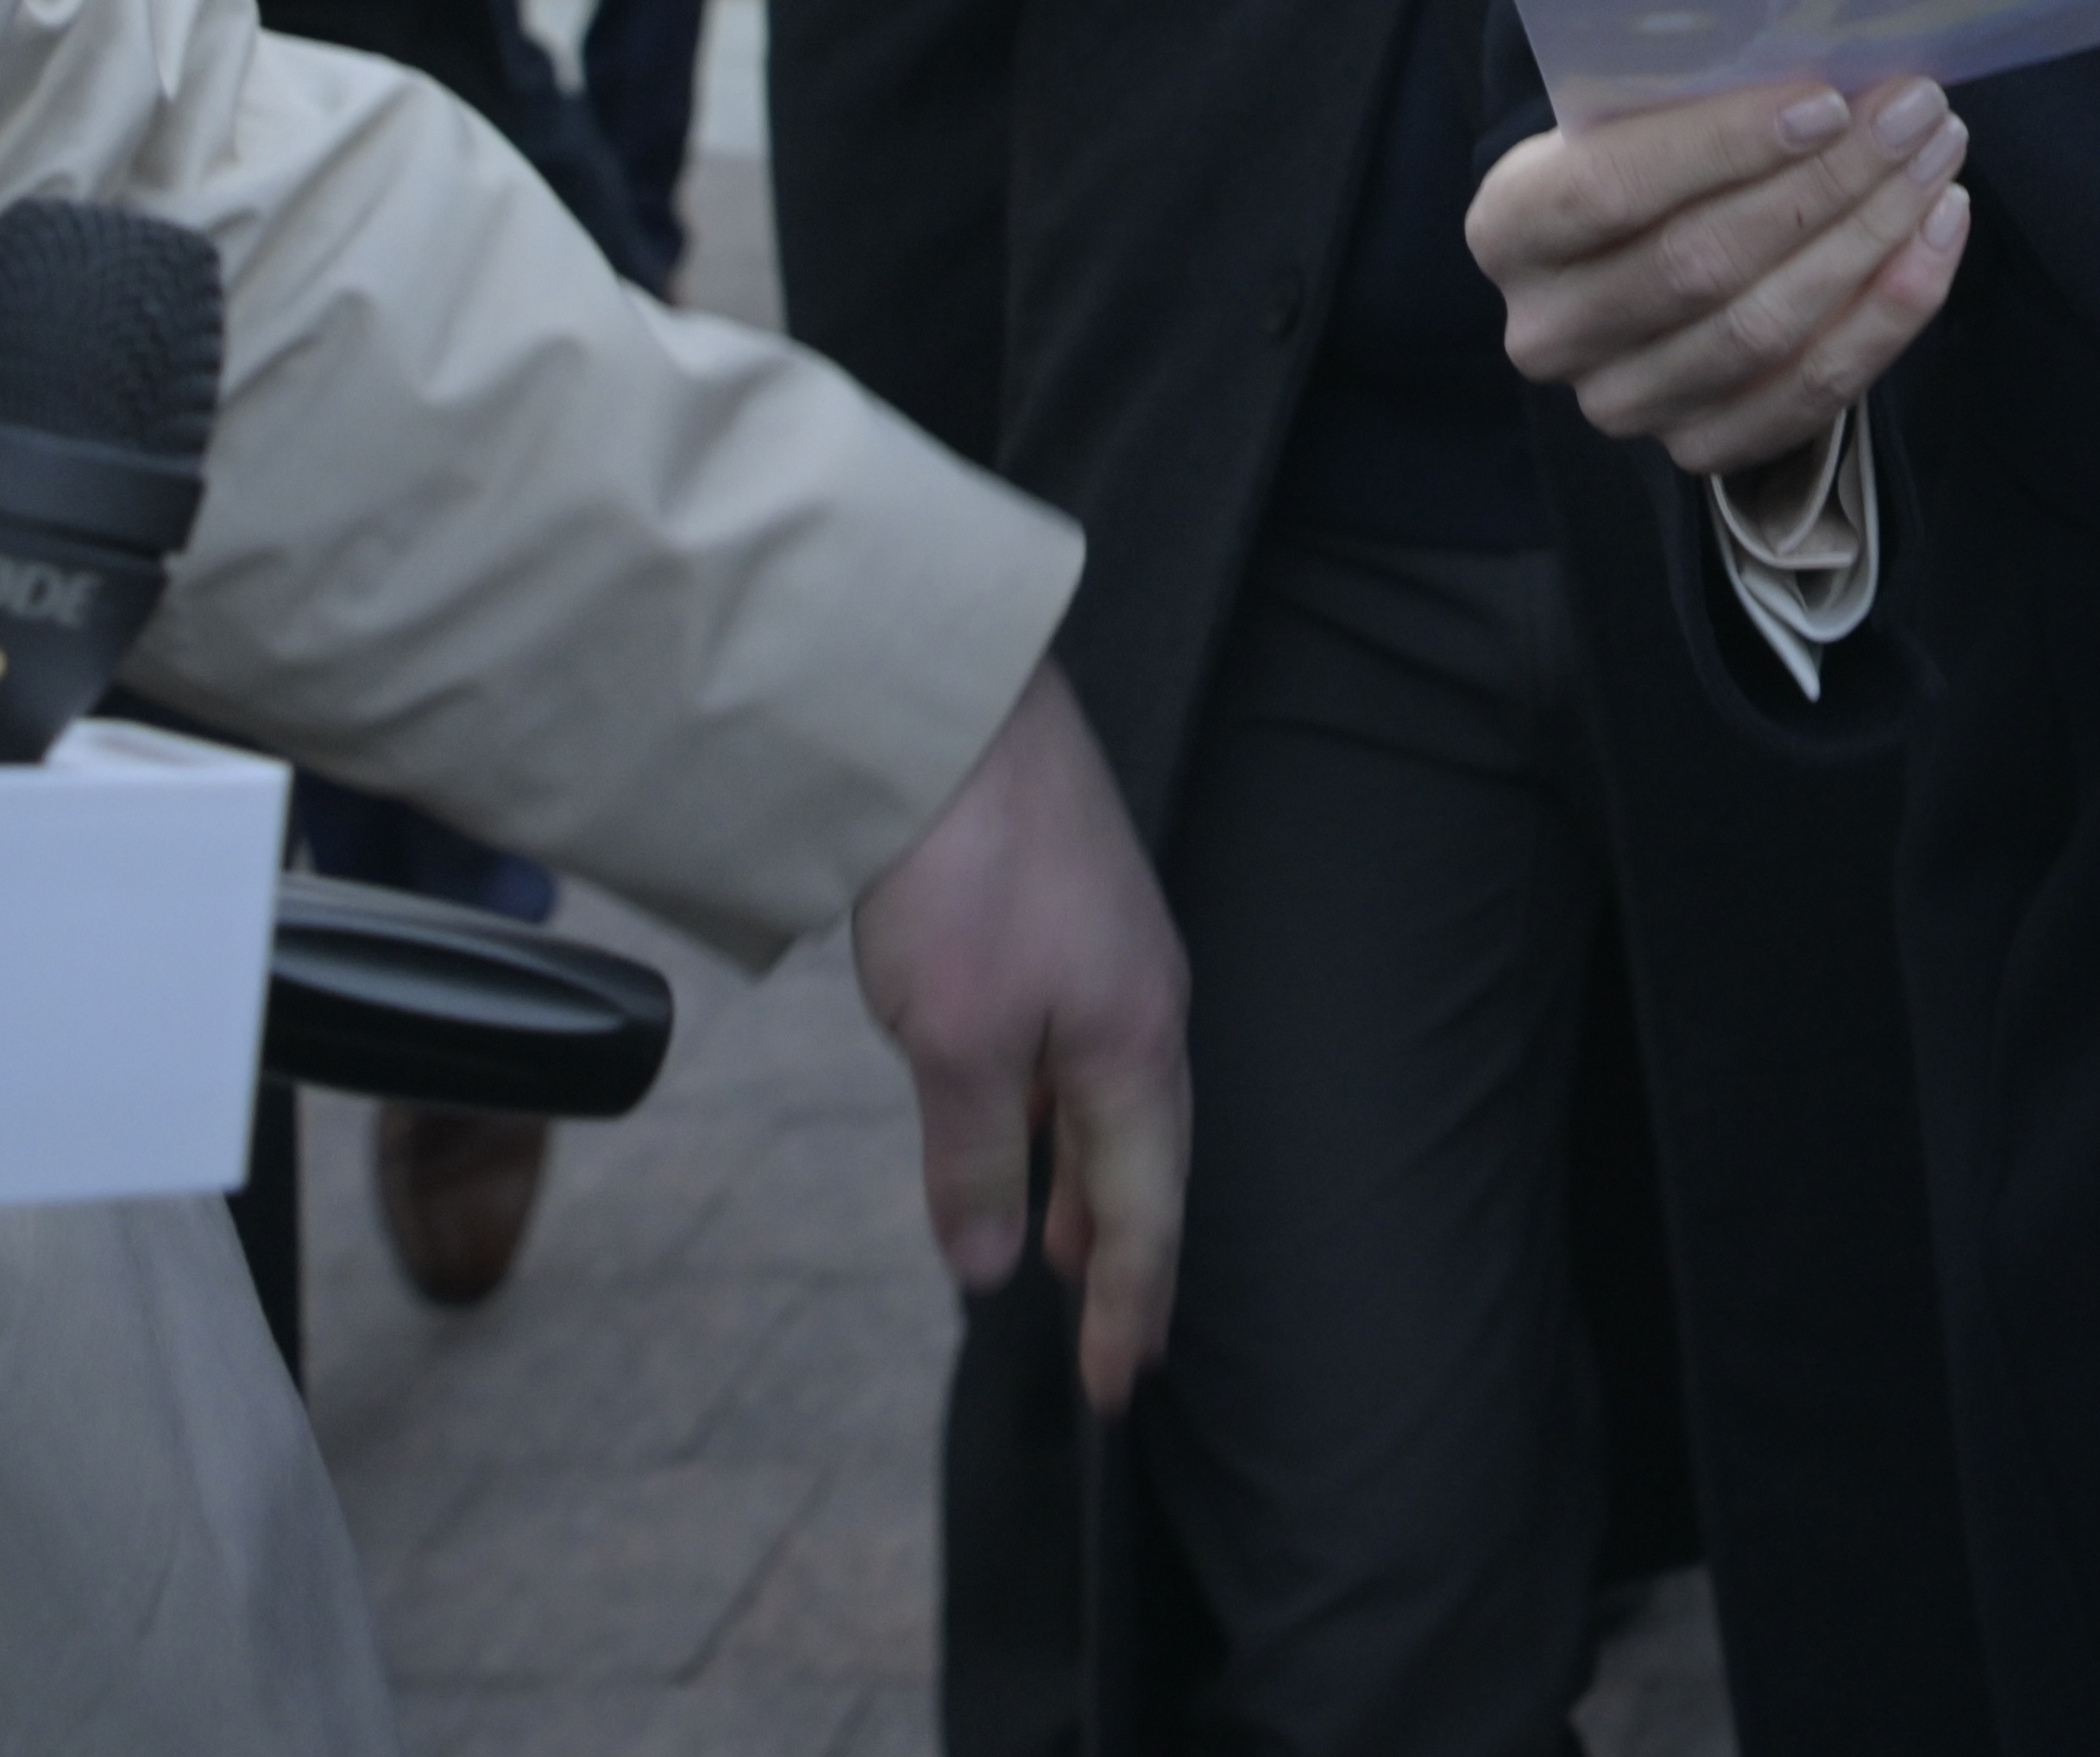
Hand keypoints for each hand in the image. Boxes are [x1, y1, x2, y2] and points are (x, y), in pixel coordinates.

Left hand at [850, 660, 1189, 1409]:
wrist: (955, 710)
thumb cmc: (965, 865)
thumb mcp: (953, 1039)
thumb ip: (971, 1162)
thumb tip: (987, 1269)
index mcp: (1132, 1044)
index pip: (1144, 1209)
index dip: (1128, 1306)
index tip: (1111, 1388)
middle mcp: (1141, 1001)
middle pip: (1146, 1156)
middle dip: (1129, 1255)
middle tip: (1114, 1341)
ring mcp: (1109, 953)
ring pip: (1111, 1101)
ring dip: (1093, 1184)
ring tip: (1070, 1248)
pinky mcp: (1068, 914)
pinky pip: (1079, 1049)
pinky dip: (1058, 1115)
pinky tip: (1019, 1119)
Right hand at [1476, 75, 1973, 475]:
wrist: (1638, 264)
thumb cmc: (1648, 165)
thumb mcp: (1635, 118)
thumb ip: (1695, 96)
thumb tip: (1830, 51)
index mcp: (1509, 227)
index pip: (1609, 188)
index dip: (1723, 146)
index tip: (1828, 101)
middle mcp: (1549, 329)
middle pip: (1702, 262)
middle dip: (1827, 181)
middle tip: (1913, 113)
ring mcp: (1620, 401)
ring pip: (1765, 328)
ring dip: (1872, 236)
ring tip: (1936, 160)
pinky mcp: (1697, 447)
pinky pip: (1811, 391)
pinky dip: (1889, 312)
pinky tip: (1936, 234)